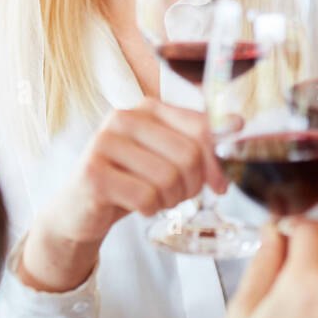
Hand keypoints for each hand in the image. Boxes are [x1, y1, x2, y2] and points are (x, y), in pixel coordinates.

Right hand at [19, 98, 226, 291]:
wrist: (80, 208)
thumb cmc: (129, 179)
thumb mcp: (164, 155)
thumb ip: (198, 139)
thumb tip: (237, 123)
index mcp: (146, 107)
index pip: (200, 128)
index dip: (216, 162)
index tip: (218, 185)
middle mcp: (123, 118)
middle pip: (188, 155)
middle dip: (193, 185)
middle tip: (180, 197)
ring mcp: (104, 143)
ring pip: (168, 178)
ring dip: (170, 200)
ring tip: (157, 200)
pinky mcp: (93, 173)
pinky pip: (146, 197)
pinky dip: (149, 209)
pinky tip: (138, 206)